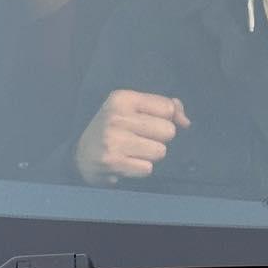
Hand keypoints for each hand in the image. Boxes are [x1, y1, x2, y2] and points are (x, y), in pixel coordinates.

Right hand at [74, 90, 190, 184]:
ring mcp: (114, 140)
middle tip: (140, 140)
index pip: (168, 108)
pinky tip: (126, 163)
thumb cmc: (114, 129)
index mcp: (123, 98)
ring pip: (160, 152)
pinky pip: (147, 169)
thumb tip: (186, 122)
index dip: (167, 119)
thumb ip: (164, 108)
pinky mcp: (113, 162)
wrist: (81, 155)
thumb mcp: (133, 109)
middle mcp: (117, 116)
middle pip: (168, 131)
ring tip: (133, 152)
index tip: (151, 123)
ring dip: (150, 156)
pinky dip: (140, 169)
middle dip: (159, 139)